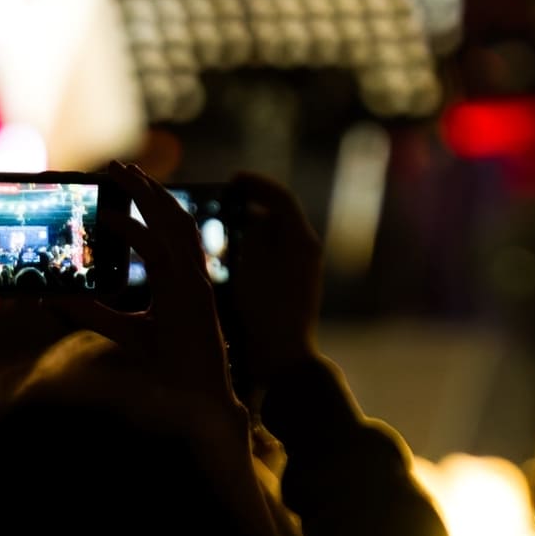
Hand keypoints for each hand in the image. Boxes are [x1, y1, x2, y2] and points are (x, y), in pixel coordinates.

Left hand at [70, 161, 241, 434]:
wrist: (195, 398)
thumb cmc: (168, 368)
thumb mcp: (123, 331)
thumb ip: (92, 311)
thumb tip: (54, 294)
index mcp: (183, 281)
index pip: (170, 232)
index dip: (151, 206)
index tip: (126, 186)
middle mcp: (192, 276)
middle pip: (173, 219)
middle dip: (148, 189)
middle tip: (119, 166)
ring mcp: (194, 284)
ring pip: (171, 226)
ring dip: (146, 196)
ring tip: (120, 173)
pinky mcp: (189, 296)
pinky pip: (160, 256)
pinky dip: (136, 233)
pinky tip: (112, 219)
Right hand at [226, 172, 322, 393]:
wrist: (283, 356)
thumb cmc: (265, 310)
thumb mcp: (252, 263)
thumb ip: (255, 231)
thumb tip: (257, 216)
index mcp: (301, 240)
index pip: (281, 198)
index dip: (256, 184)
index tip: (233, 179)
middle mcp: (307, 251)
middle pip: (281, 215)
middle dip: (254, 204)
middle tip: (228, 198)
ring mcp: (303, 270)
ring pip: (277, 236)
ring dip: (253, 226)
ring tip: (226, 225)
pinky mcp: (295, 286)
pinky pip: (275, 255)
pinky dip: (256, 247)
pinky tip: (235, 255)